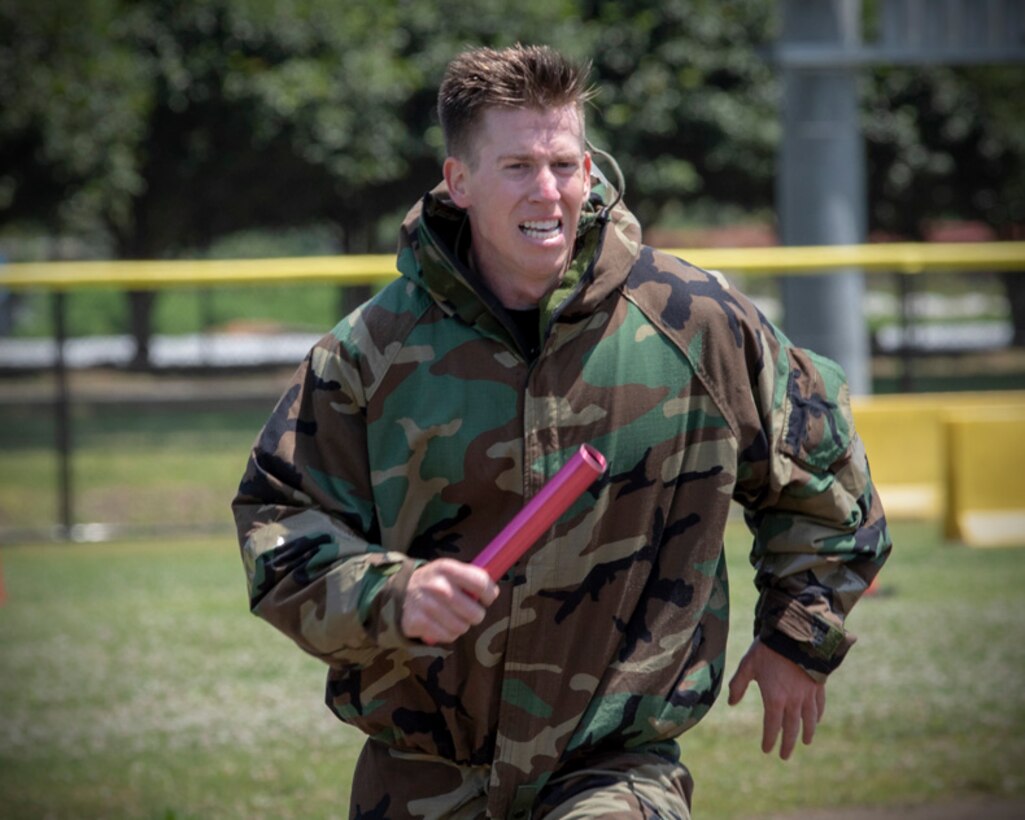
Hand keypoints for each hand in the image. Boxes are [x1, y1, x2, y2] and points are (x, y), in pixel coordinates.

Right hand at [401, 559, 499, 644]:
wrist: (400, 592)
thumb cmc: (434, 582)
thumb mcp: (449, 570)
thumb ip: (470, 578)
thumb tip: (492, 592)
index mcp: (447, 568)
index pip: (481, 583)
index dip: (489, 594)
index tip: (487, 598)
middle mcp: (437, 586)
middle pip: (475, 613)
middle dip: (475, 614)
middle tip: (468, 611)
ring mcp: (427, 605)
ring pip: (462, 627)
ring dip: (461, 625)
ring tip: (453, 617)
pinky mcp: (418, 622)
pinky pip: (448, 636)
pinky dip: (448, 633)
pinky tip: (441, 624)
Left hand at [727, 639, 825, 759]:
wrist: (795, 635)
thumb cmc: (768, 650)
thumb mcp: (748, 665)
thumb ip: (738, 685)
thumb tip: (731, 703)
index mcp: (774, 699)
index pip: (772, 726)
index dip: (769, 739)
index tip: (767, 750)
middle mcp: (793, 701)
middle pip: (792, 728)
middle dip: (788, 744)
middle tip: (785, 756)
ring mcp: (808, 694)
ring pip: (809, 720)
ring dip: (807, 732)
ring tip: (805, 741)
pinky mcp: (819, 686)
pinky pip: (819, 705)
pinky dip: (818, 715)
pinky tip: (817, 719)